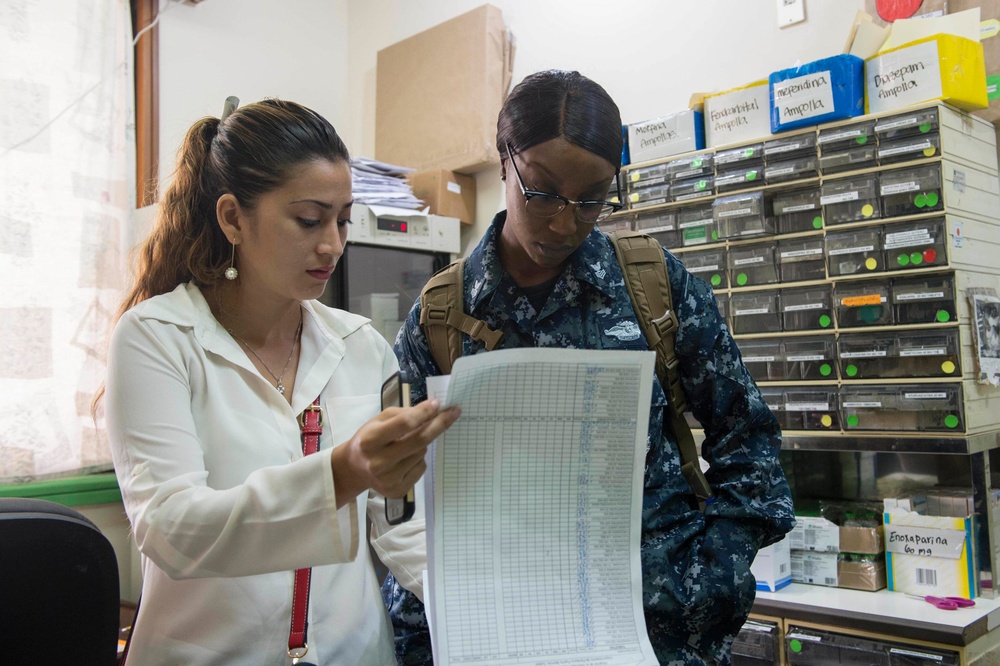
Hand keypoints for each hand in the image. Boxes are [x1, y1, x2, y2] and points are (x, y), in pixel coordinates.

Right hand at [331, 398, 459, 506]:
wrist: (354, 469)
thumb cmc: (369, 439)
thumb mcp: (379, 421)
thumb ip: (404, 415)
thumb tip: (433, 411)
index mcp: (370, 440)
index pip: (404, 424)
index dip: (423, 413)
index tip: (438, 404)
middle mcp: (378, 462)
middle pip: (419, 441)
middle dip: (439, 424)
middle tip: (453, 412)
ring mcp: (389, 479)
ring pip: (422, 453)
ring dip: (422, 443)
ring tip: (406, 443)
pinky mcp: (397, 490)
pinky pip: (421, 467)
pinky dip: (418, 458)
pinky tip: (405, 458)